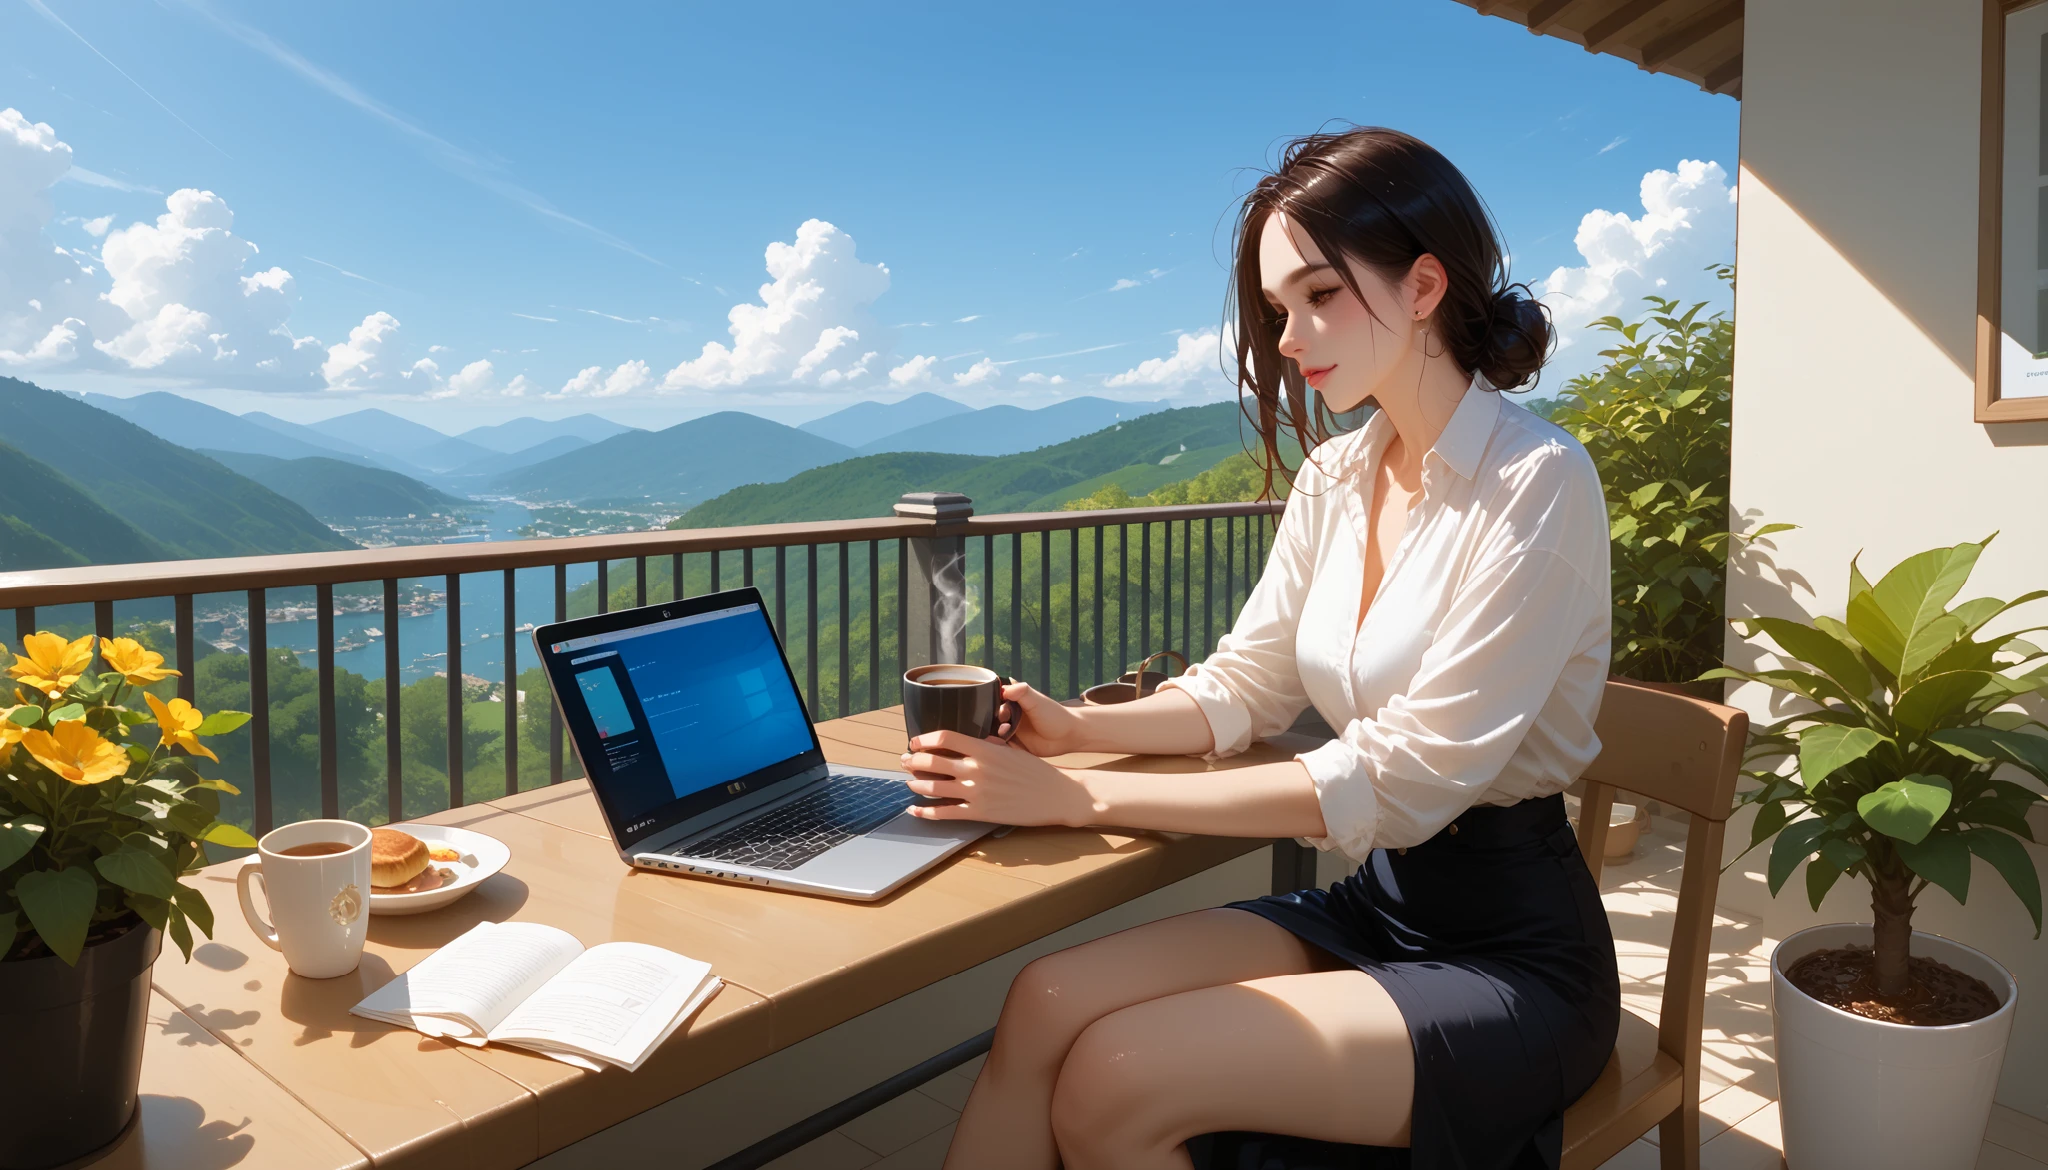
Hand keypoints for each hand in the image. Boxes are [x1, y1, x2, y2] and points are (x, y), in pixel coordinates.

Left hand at [900, 730, 1095, 826]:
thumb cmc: (1036, 771)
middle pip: (932, 761)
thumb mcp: (1011, 749)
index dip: (925, 739)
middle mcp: (976, 769)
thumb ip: (988, 745)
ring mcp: (976, 792)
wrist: (1056, 794)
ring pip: (933, 787)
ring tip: (910, 783)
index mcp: (985, 749)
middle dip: (913, 761)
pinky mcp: (979, 813)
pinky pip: (944, 813)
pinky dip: (925, 812)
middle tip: (905, 761)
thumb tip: (973, 740)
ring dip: (916, 784)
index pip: (945, 737)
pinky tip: (915, 810)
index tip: (916, 741)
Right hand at [997, 680, 1091, 756]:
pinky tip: (1002, 745)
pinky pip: (1002, 746)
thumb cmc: (1055, 715)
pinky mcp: (1016, 746)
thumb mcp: (1038, 700)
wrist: (1069, 736)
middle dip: (993, 720)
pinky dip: (998, 746)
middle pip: (993, 717)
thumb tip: (1004, 688)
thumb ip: (1022, 692)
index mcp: (1014, 702)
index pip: (995, 701)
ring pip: (995, 732)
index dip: (991, 704)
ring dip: (995, 733)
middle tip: (1003, 721)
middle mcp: (1011, 716)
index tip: (996, 707)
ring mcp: (1013, 731)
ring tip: (1005, 732)